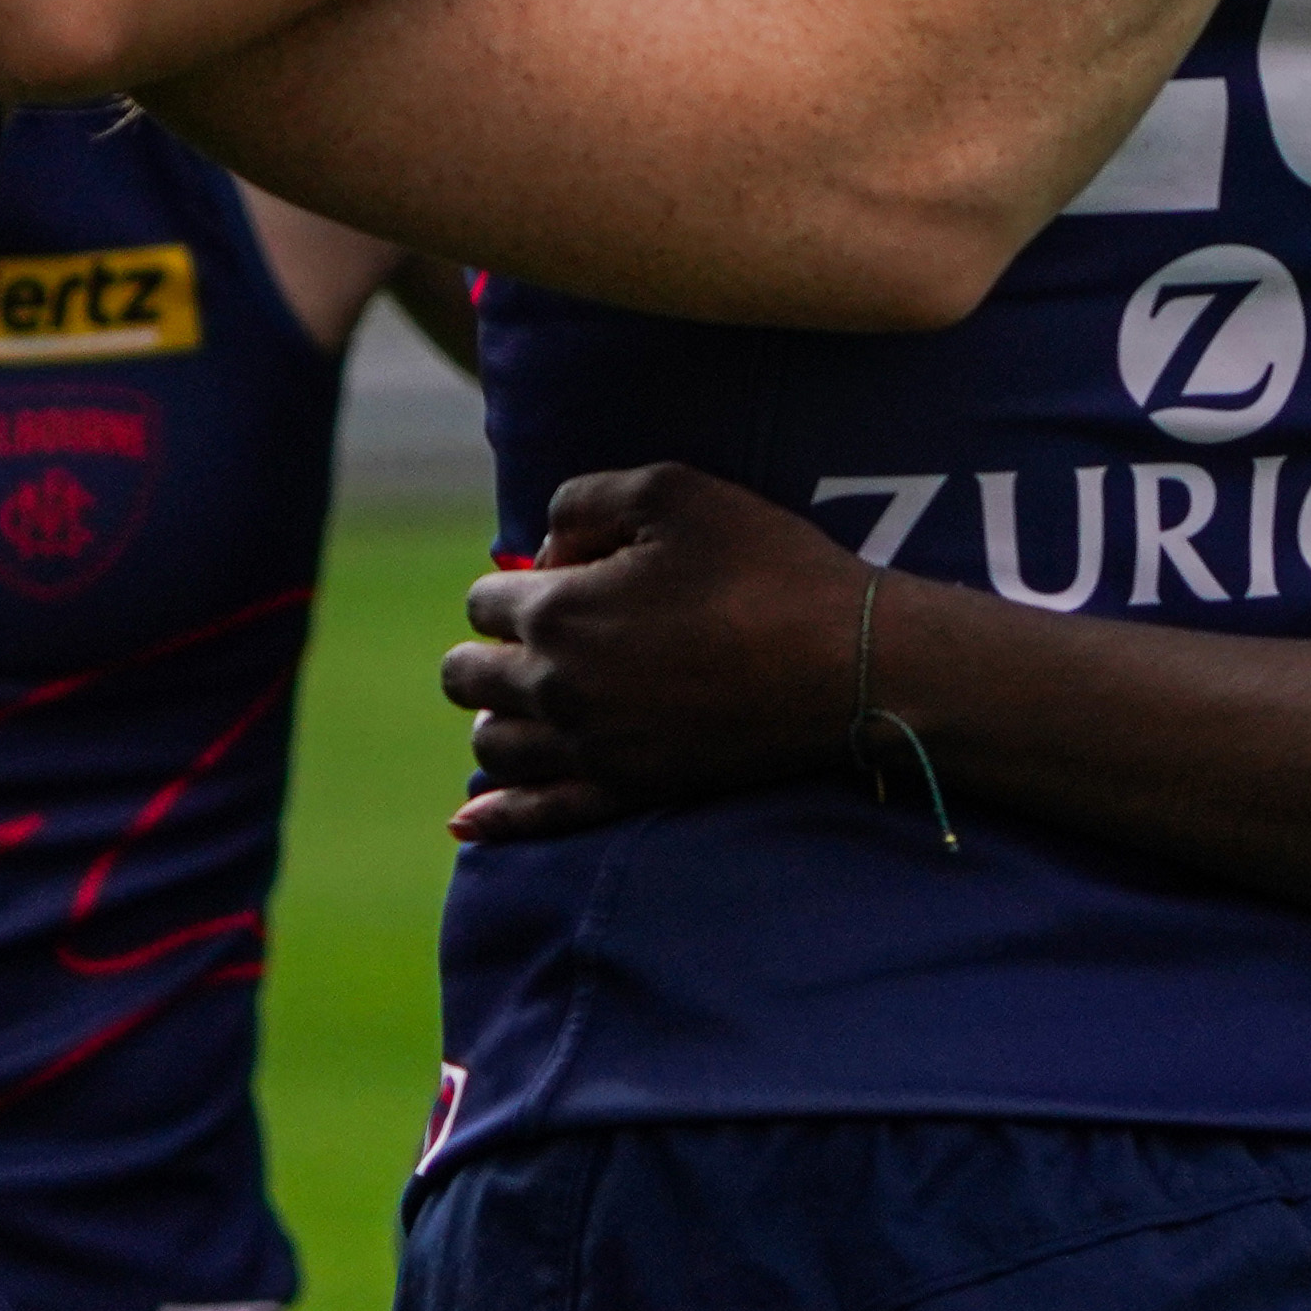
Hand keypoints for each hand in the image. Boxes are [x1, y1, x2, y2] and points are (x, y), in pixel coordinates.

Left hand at [441, 462, 865, 840]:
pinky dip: (498, 817)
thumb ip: (585, 500)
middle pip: (467, 676)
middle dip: (492, 648)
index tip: (577, 573)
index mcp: (559, 612)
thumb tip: (545, 551)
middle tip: (549, 633)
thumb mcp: (674, 490)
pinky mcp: (624, 793)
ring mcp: (589, 751)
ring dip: (499, 715)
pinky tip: (471, 820)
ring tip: (536, 697)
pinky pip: (535, 818)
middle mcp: (557, 689)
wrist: (842, 662)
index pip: (484, 600)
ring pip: (493, 746)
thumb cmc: (763, 565)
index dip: (523, 579)